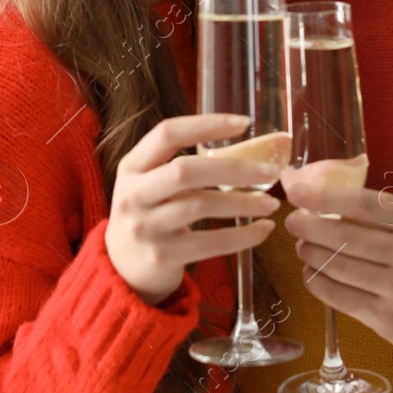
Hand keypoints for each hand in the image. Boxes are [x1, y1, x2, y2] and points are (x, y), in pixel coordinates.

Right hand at [106, 114, 281, 306]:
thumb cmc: (148, 215)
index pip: (167, 134)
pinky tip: (262, 230)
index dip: (205, 124)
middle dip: (233, 168)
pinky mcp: (161, 256)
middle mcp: (134, 194)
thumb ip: (180, 166)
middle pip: (185, 170)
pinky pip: (210, 243)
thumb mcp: (148, 184)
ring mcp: (145, 227)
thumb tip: (244, 148)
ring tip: (271, 203)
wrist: (121, 269)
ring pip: (200, 206)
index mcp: (132, 166)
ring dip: (243, 203)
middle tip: (270, 171)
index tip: (244, 123)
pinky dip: (242, 236)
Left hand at [279, 161, 392, 354]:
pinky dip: (317, 282)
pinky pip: (339, 297)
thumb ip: (383, 213)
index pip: (366, 204)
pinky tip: (310, 272)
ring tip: (303, 246)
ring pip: (339, 267)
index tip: (298, 192)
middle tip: (293, 222)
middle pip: (347, 237)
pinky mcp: (387, 318)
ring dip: (311, 253)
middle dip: (310, 226)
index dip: (326, 197)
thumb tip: (324, 197)